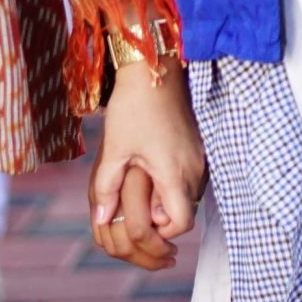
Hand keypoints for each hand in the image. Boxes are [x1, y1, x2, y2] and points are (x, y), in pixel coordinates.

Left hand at [90, 60, 205, 270]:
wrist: (153, 70)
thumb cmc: (133, 107)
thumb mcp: (114, 148)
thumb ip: (106, 187)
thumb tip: (102, 219)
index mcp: (175, 174)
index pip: (181, 223)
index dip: (161, 231)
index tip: (141, 220)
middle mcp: (195, 171)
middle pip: (185, 211)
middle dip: (160, 215)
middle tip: (135, 202)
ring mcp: (200, 159)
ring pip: (187, 195)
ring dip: (166, 197)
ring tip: (141, 180)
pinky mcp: (198, 149)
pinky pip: (188, 178)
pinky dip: (172, 181)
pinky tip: (151, 165)